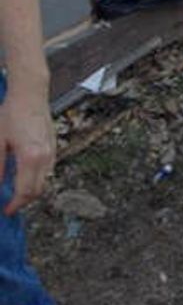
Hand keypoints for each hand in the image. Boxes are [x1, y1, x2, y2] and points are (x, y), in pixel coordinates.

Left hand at [1, 84, 56, 215]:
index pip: (25, 191)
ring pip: (45, 181)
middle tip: (10, 204)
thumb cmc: (11, 114)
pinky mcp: (54, 145)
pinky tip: (24, 173)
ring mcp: (52, 150)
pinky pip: (48, 169)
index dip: (15, 204)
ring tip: (15, 190)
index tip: (6, 210)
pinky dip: (37, 177)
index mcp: (30, 157)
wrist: (30, 93)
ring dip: (31, 189)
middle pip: (38, 190)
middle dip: (24, 201)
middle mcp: (45, 156)